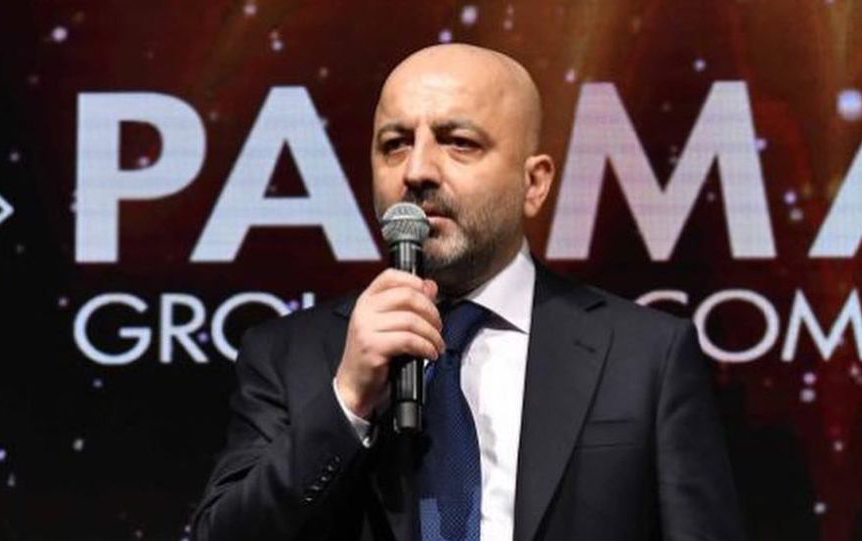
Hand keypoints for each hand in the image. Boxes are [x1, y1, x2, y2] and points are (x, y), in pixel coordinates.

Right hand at [335, 269, 443, 418]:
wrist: (355, 384)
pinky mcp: (373, 347)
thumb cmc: (373, 354)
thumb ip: (408, 304)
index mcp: (367, 300)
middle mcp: (364, 310)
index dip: (415, 281)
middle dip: (431, 311)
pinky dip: (426, 347)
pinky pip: (409, 340)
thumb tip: (430, 286)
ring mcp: (366, 328)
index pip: (391, 276)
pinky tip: (430, 353)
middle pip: (407, 296)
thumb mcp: (389, 324)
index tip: (430, 296)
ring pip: (412, 320)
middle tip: (438, 326)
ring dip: (432, 334)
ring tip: (436, 344)